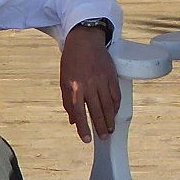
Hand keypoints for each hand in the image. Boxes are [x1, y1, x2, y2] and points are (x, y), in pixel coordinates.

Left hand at [61, 27, 123, 142]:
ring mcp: (102, 80)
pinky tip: (115, 113)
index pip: (79, 112)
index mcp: (74, 86)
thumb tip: (73, 120)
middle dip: (100, 127)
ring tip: (111, 129)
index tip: (86, 139)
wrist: (85, 40)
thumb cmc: (71, 62)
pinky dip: (116, 106)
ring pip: (108, 105)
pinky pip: (116, 95)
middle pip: (97, 111)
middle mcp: (89, 84)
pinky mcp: (112, 76)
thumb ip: (68, 102)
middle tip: (104, 137)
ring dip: (110, 119)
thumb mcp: (64, 81)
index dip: (83, 128)